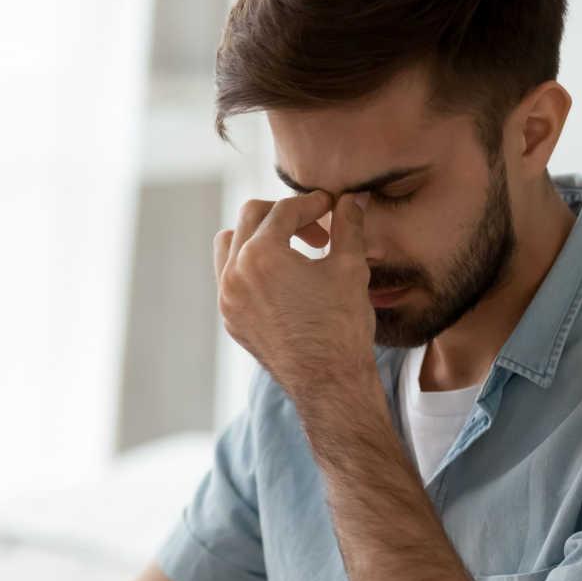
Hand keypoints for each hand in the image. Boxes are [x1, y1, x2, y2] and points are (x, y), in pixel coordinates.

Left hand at [214, 190, 375, 397]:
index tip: (332, 207)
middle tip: (317, 230)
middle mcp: (234, 273)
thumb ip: (349, 225)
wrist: (328, 382)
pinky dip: (249, 265)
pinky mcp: (230, 318)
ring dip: (258, 236)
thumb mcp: (350, 267)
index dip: (312, 203)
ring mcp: (227, 298)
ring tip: (292, 249)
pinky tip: (282, 277)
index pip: (284, 210)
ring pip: (230, 244)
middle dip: (286, 215)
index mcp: (261, 255)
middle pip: (251, 217)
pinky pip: (229, 277)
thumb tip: (354, 198)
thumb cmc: (341, 325)